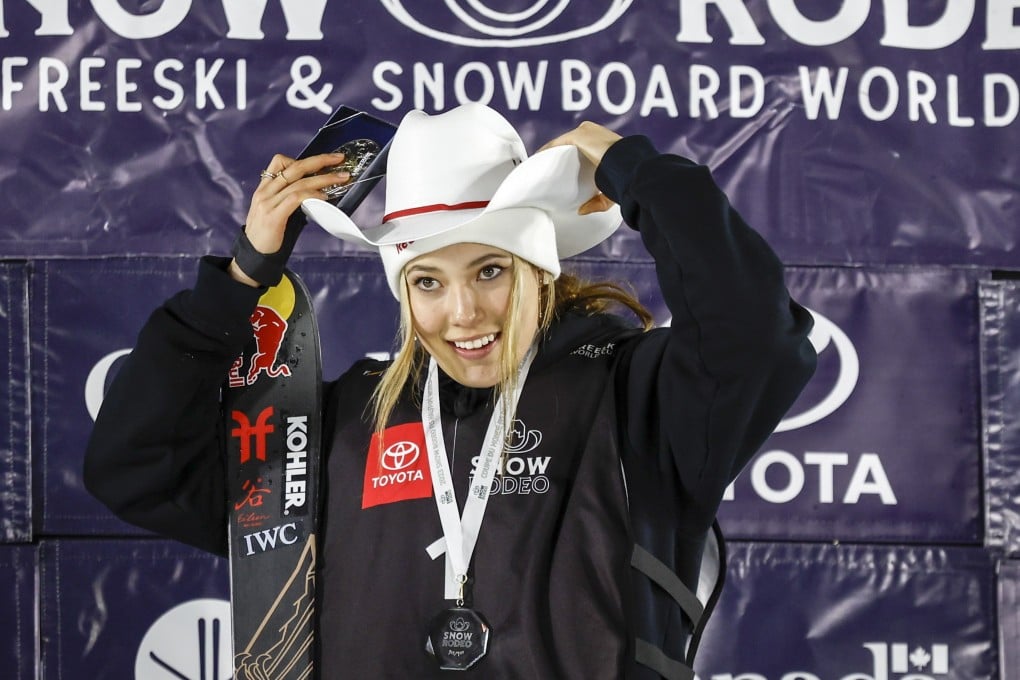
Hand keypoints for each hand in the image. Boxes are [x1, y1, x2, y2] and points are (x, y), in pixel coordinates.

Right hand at [229, 153, 350, 285]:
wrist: (253, 256)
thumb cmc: (268, 236)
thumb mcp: (277, 211)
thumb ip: (291, 200)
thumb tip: (317, 193)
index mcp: (264, 188)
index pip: (279, 162)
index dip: (302, 159)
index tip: (321, 161)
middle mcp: (264, 192)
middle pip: (294, 167)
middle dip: (319, 160)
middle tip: (338, 158)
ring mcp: (267, 203)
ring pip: (299, 182)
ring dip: (323, 178)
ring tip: (340, 178)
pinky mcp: (273, 216)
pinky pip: (296, 198)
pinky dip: (312, 194)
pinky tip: (324, 196)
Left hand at [539, 121, 621, 214]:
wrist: (627, 164)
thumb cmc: (625, 178)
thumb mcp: (610, 193)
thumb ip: (598, 202)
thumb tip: (581, 211)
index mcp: (606, 146)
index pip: (585, 149)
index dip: (572, 159)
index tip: (562, 172)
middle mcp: (596, 135)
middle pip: (571, 145)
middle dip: (559, 156)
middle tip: (548, 172)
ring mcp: (587, 132)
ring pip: (563, 143)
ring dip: (551, 153)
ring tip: (540, 166)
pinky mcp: (578, 134)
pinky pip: (557, 143)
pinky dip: (546, 151)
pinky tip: (537, 159)